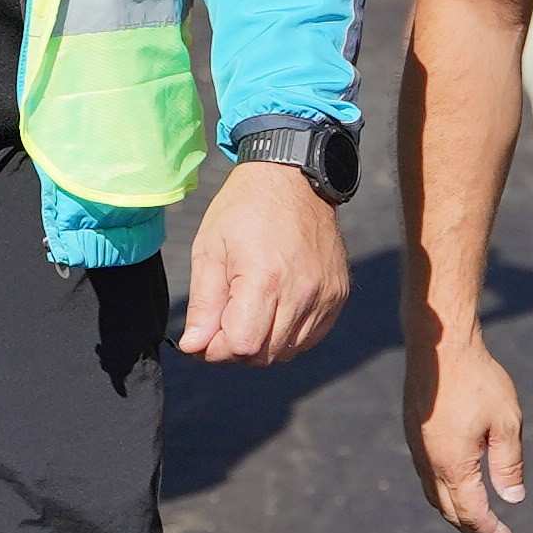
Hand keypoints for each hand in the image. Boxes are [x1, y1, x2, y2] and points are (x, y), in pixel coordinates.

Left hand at [178, 165, 347, 363]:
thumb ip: (203, 304)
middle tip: (224, 320)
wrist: (294, 178)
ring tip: (250, 310)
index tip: (206, 334)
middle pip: (264, 354)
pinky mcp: (338, 295)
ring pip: (287, 350)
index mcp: (265, 278)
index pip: (242, 346)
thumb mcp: (210, 249)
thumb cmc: (245, 209)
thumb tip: (194, 347)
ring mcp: (324, 295)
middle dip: (237, 347)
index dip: (217, 348)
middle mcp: (301, 291)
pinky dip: (288, 334)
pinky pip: (310, 337)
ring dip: (263, 342)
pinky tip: (275, 308)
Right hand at [404, 325, 529, 532]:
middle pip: (450, 512)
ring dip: (456, 513)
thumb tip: (513, 500)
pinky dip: (445, 492)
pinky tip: (460, 486)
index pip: (472, 514)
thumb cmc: (478, 380)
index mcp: (453, 465)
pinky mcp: (414, 435)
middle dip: (474, 529)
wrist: (440, 346)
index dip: (491, 532)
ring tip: (479, 518)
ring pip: (434, 496)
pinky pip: (427, 477)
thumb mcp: (507, 422)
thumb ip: (509, 464)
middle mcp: (430, 463)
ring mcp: (417, 450)